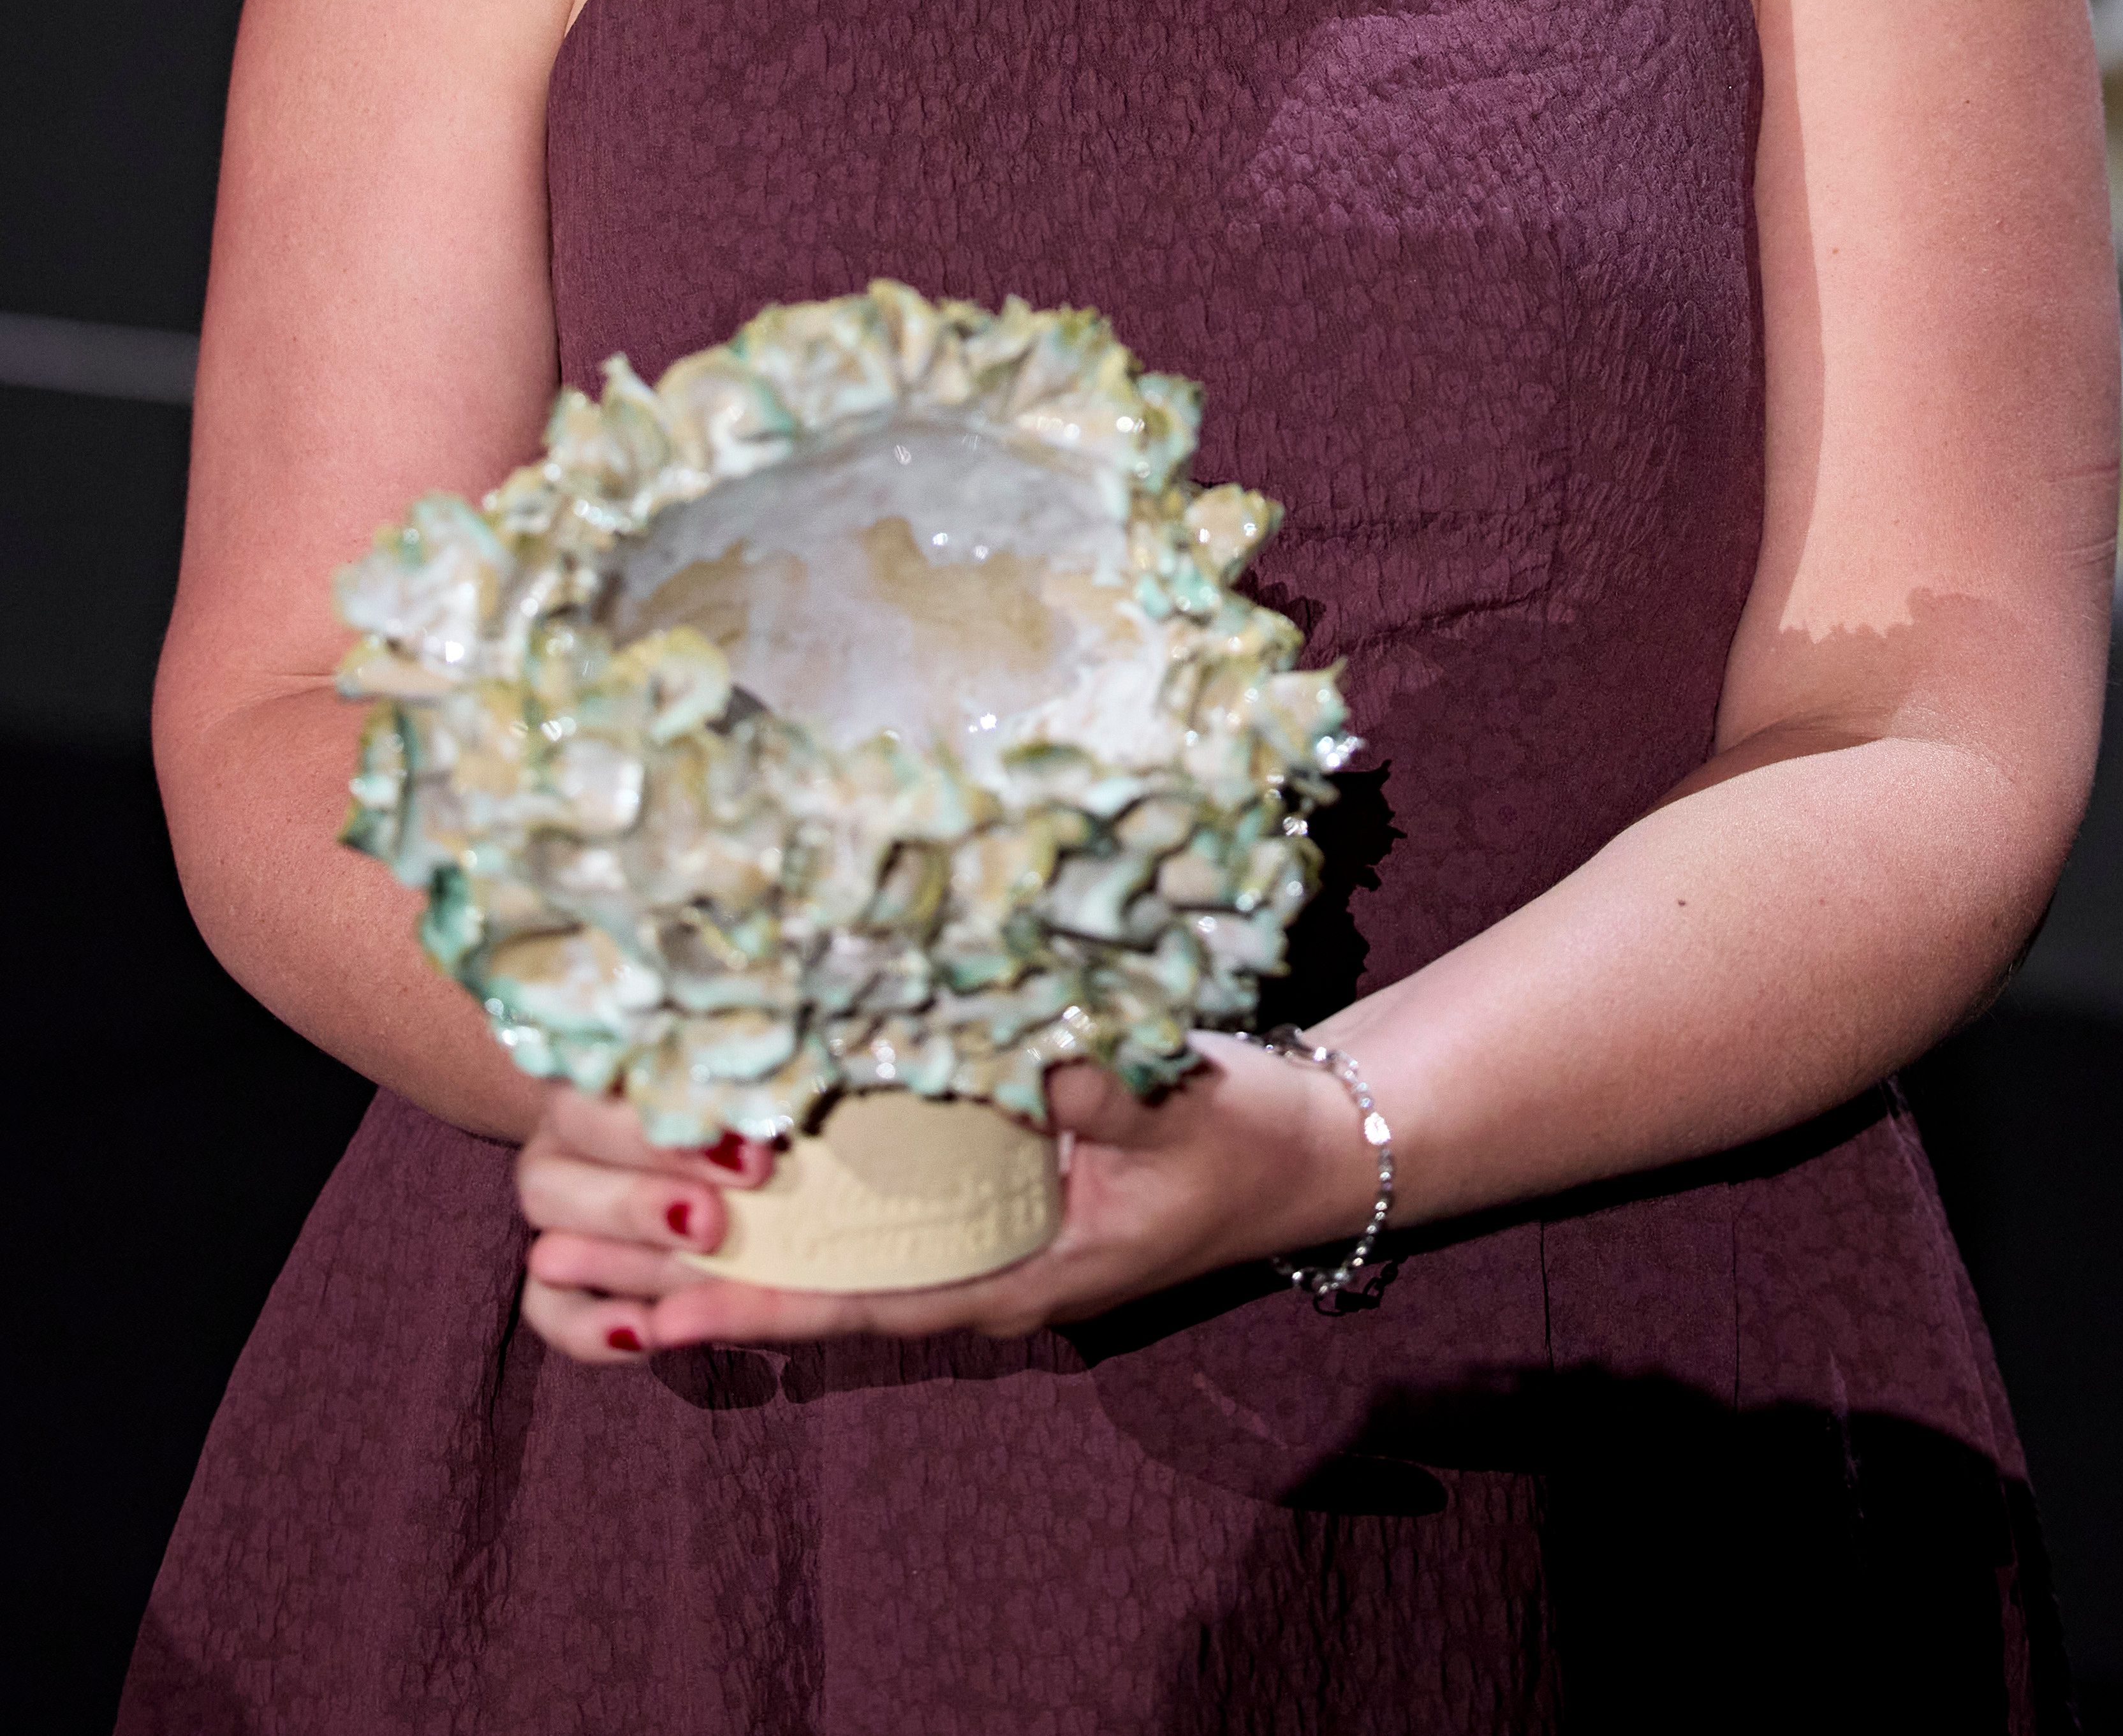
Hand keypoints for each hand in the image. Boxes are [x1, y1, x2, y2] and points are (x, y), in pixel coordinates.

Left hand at [515, 1037, 1368, 1367]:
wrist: (1294, 1142)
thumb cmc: (1236, 1140)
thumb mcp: (1177, 1119)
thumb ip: (1104, 1094)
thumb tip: (1027, 1060)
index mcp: (1015, 1272)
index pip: (869, 1301)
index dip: (769, 1301)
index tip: (669, 1308)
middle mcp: (978, 1260)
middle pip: (825, 1286)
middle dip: (710, 1281)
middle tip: (582, 1277)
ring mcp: (977, 1225)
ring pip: (836, 1249)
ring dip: (733, 1239)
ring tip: (612, 1235)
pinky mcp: (985, 1179)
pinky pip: (878, 1203)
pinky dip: (804, 1190)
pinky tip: (732, 1163)